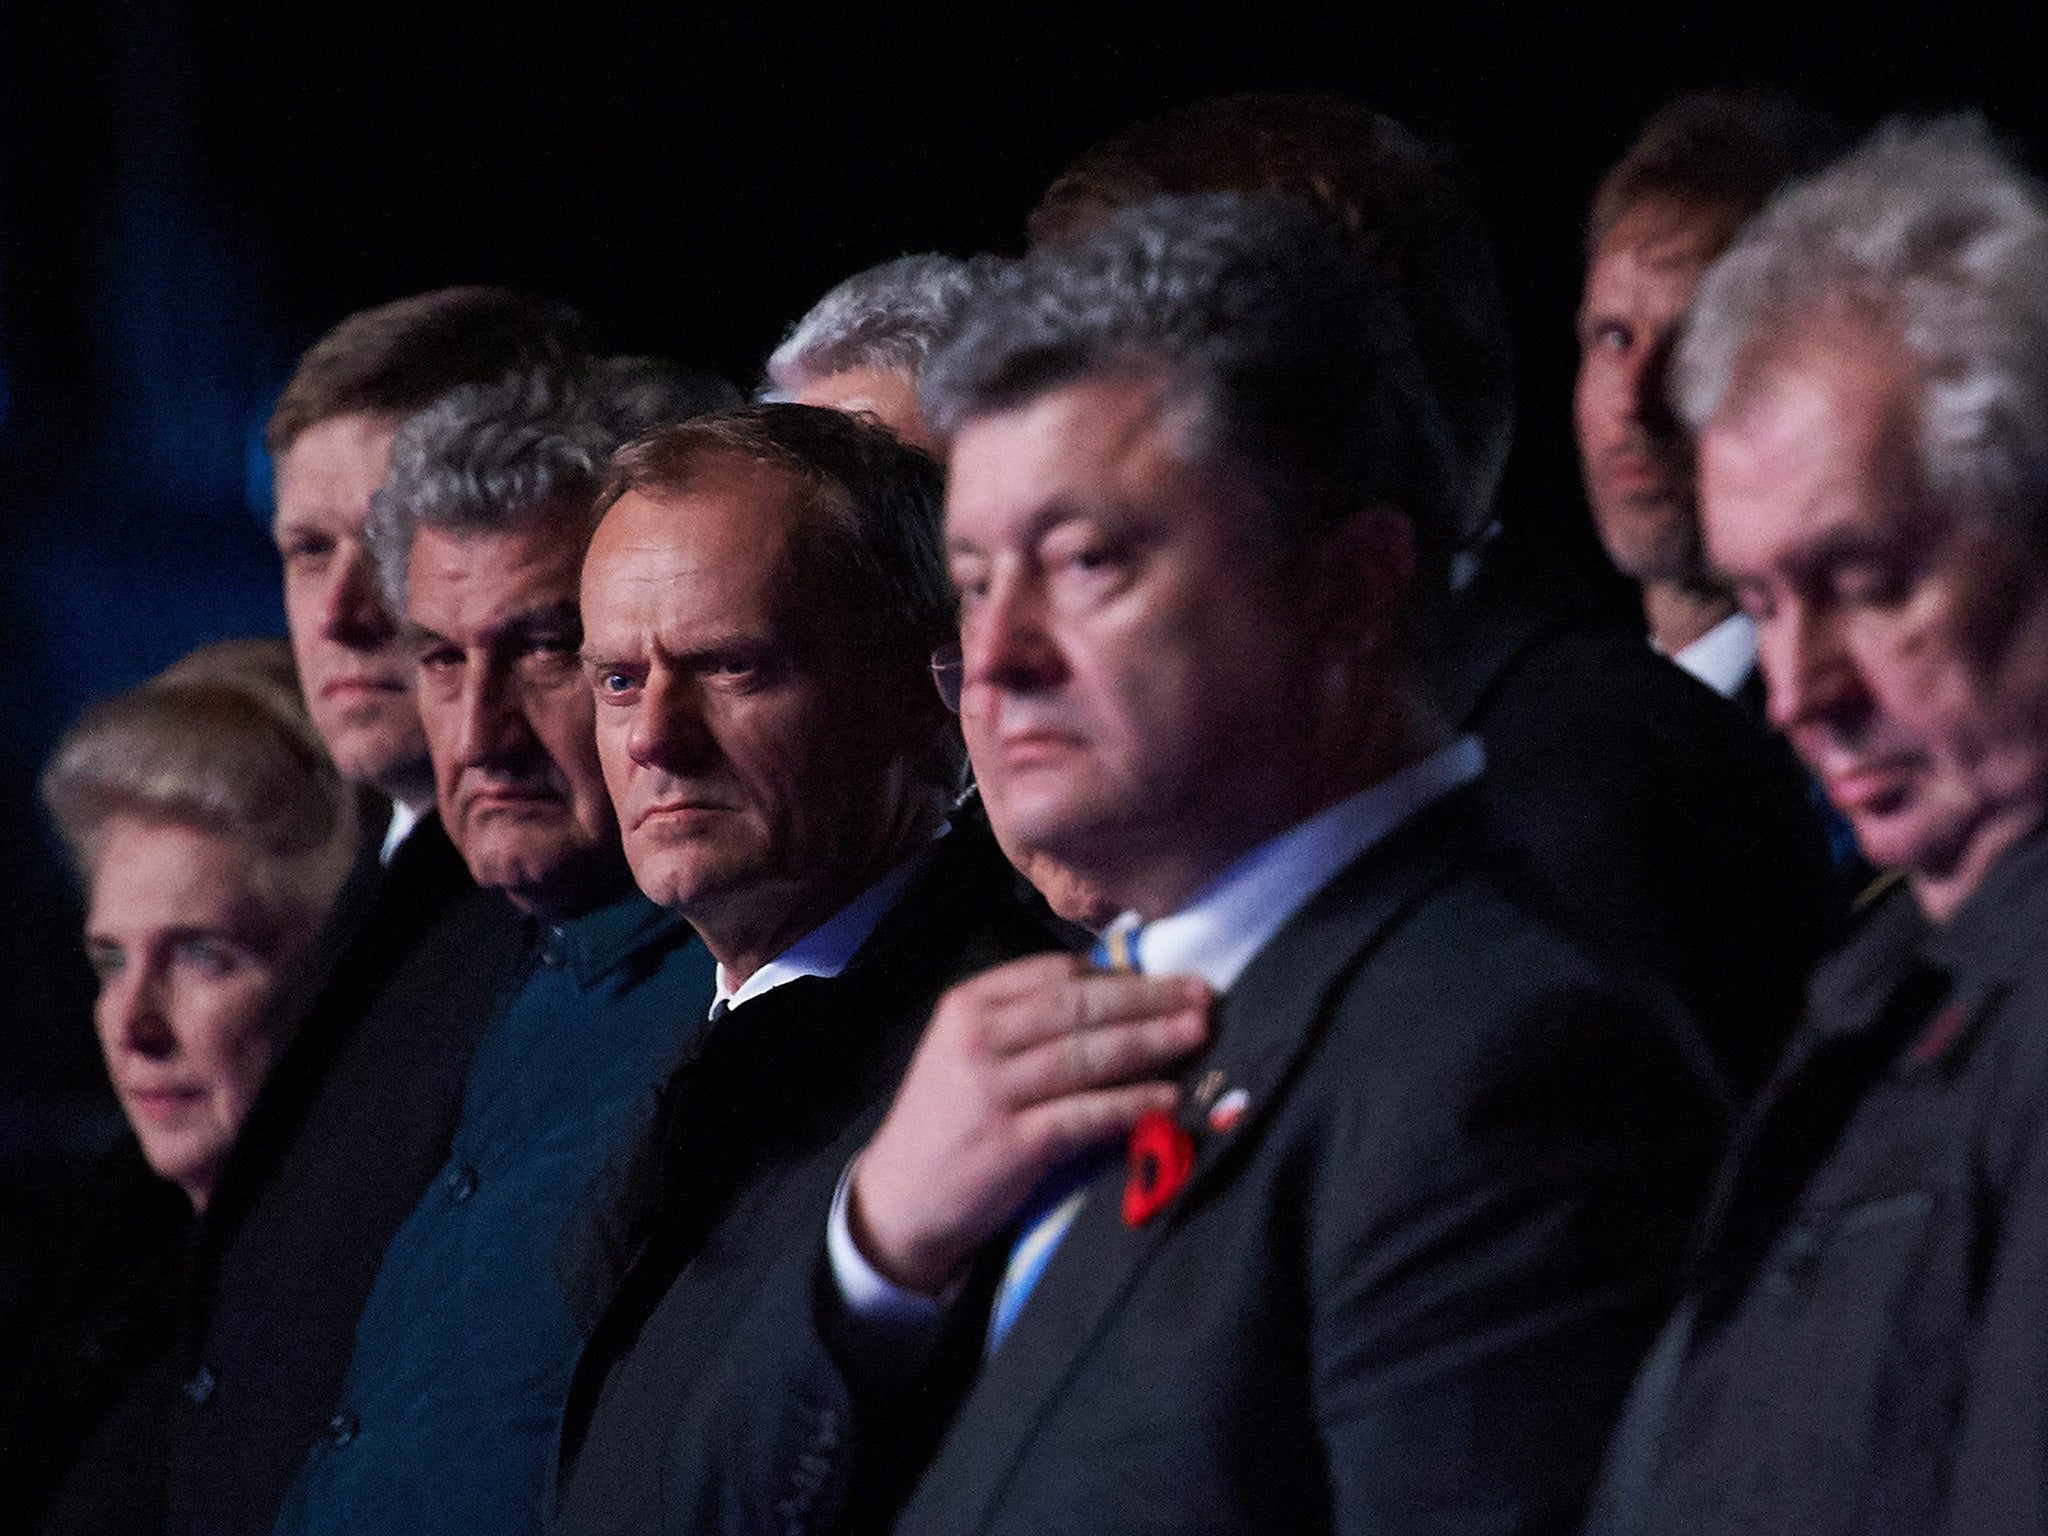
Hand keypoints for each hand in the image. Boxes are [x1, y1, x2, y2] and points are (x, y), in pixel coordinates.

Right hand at [847, 953, 1209, 1294]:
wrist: (900, 1197)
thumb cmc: (949, 1117)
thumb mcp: (968, 1049)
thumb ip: (1026, 1020)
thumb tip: (1118, 996)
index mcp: (970, 1004)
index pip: (1057, 973)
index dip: (1120, 973)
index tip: (1168, 976)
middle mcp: (979, 1038)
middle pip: (1080, 1007)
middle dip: (1149, 999)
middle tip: (1204, 995)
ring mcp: (994, 1090)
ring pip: (1087, 1055)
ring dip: (1151, 1042)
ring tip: (1197, 1034)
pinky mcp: (1013, 1142)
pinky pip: (1085, 1114)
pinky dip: (1131, 1103)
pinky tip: (1168, 1097)